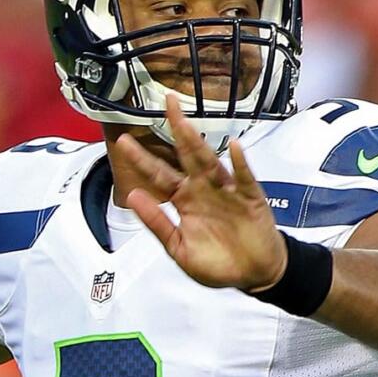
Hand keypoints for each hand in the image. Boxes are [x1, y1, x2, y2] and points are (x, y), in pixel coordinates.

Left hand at [117, 94, 286, 290]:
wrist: (254, 274)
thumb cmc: (218, 263)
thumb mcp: (179, 249)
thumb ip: (158, 223)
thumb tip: (133, 196)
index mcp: (184, 201)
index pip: (159, 175)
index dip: (142, 159)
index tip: (123, 141)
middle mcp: (203, 189)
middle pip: (186, 154)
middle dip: (177, 128)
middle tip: (167, 102)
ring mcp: (227, 191)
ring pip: (210, 160)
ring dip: (198, 141)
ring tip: (185, 122)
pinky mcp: (250, 198)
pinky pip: (244, 177)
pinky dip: (240, 163)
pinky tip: (235, 147)